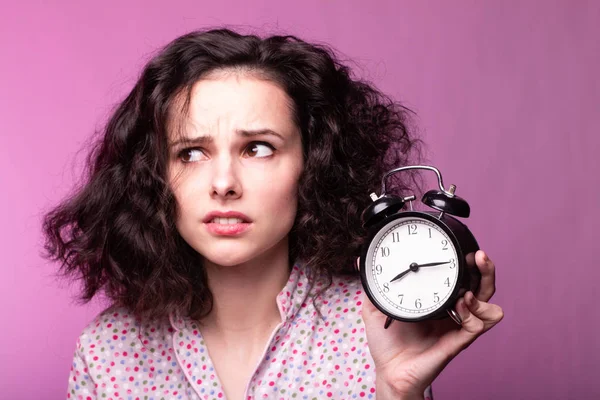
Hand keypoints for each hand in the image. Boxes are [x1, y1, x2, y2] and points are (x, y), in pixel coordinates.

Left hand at [360, 250, 503, 398]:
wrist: (388, 371)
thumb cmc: (386, 343)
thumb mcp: (375, 307)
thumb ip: (371, 285)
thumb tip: (359, 261)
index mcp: (437, 301)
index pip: (461, 278)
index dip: (468, 263)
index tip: (463, 247)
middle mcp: (452, 312)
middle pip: (483, 287)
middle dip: (486, 270)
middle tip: (479, 256)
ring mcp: (456, 326)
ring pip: (489, 305)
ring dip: (484, 291)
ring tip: (467, 289)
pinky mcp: (457, 341)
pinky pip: (477, 325)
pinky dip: (473, 313)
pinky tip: (459, 305)